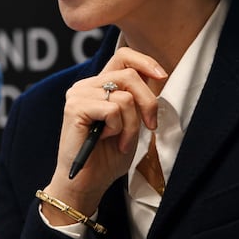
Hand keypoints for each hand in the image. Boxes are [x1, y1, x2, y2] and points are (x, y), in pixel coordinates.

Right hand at [43, 48, 166, 220]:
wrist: (87, 182)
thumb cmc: (108, 156)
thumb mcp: (131, 122)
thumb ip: (137, 100)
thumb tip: (156, 76)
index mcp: (98, 85)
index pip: (122, 57)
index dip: (145, 61)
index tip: (162, 76)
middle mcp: (86, 85)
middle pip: (129, 75)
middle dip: (147, 102)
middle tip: (149, 126)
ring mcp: (78, 94)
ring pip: (124, 96)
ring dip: (131, 124)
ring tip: (121, 141)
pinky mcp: (75, 107)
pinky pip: (113, 110)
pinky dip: (118, 129)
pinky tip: (106, 140)